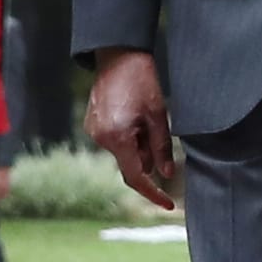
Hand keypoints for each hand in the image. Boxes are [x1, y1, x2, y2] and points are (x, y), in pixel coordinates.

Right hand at [85, 47, 176, 212]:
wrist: (118, 57)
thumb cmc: (143, 82)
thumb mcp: (159, 116)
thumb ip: (161, 148)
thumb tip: (166, 174)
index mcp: (118, 138)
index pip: (135, 177)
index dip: (153, 193)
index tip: (169, 204)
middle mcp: (100, 138)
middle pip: (130, 164)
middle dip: (148, 160)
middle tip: (160, 136)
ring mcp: (93, 131)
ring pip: (123, 153)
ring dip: (140, 147)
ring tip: (148, 118)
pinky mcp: (92, 125)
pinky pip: (115, 142)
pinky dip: (130, 139)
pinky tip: (137, 116)